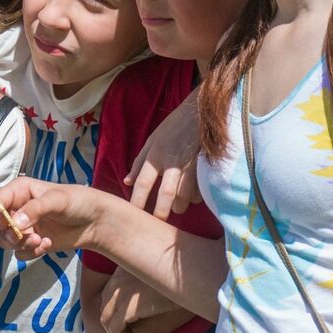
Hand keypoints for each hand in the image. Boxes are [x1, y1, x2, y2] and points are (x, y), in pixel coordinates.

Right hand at [0, 177, 109, 258]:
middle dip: (5, 234)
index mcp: (19, 191)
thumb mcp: (57, 200)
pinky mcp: (31, 242)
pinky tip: (47, 244)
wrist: (95, 222)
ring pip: (5, 241)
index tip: (7, 225)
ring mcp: (23, 226)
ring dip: (19, 244)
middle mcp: (17, 208)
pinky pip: (19, 252)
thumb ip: (35, 209)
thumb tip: (16, 224)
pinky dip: (30, 252)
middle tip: (19, 237)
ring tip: (39, 241)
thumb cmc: (77, 201)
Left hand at [99, 276, 182, 332]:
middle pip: (105, 305)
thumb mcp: (155, 273)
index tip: (126, 320)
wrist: (190, 278)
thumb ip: (141, 281)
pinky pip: (115, 328)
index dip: (115, 309)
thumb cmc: (180, 277)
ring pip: (106, 318)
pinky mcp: (128, 307)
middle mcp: (118, 278)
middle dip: (113, 321)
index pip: (108, 292)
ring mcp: (120, 292)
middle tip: (127, 332)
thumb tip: (140, 301)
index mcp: (123, 266)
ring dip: (116, 332)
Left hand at [125, 92, 200, 218]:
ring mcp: (191, 164)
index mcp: (155, 155)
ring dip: (180, 206)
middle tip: (158, 221)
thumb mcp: (153, 140)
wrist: (201, 111)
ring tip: (177, 209)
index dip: (137, 201)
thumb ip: (139, 162)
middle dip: (161, 211)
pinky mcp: (207, 166)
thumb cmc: (174, 126)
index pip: (142, 183)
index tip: (134, 214)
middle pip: (166, 194)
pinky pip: (201, 189)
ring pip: (186, 195)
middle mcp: (172, 161)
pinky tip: (192, 197)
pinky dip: (196, 197)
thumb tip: (126, 182)